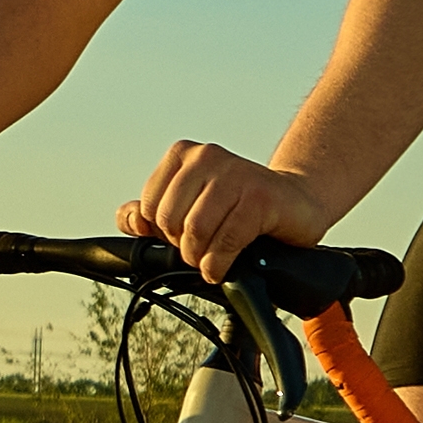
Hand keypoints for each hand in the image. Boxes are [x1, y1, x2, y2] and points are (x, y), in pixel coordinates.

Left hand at [120, 137, 321, 277]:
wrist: (294, 202)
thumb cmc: (238, 206)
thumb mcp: (190, 206)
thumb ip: (151, 212)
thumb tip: (128, 219)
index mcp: (184, 155)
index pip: (149, 206)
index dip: (162, 233)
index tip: (182, 237)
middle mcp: (208, 156)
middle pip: (170, 220)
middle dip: (182, 247)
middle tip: (200, 251)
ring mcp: (236, 173)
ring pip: (195, 231)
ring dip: (200, 258)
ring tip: (212, 259)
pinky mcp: (260, 196)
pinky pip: (226, 240)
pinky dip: (219, 263)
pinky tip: (222, 267)